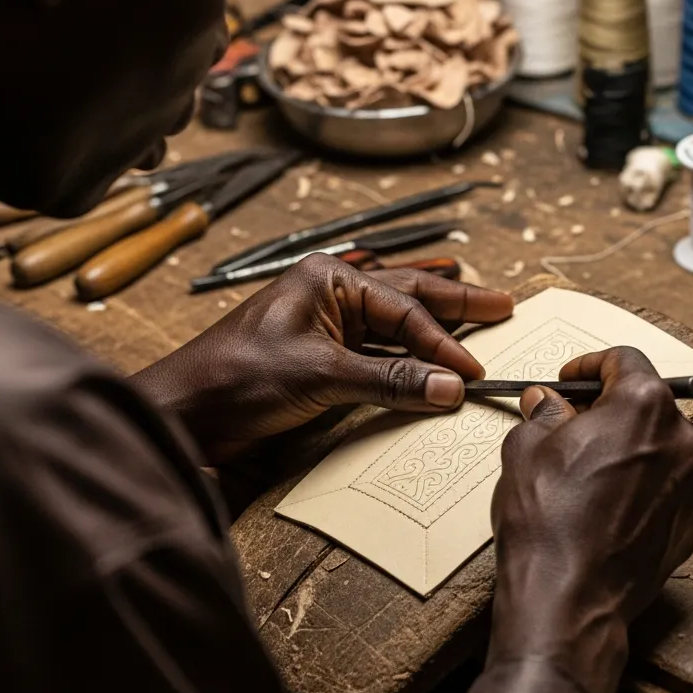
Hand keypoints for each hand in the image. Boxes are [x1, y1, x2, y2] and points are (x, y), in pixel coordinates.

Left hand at [133, 254, 513, 464]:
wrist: (187, 412)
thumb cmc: (239, 377)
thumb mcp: (322, 375)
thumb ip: (391, 379)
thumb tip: (451, 387)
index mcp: (329, 279)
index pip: (404, 308)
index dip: (445, 341)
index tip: (475, 371)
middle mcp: (331, 295)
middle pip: (408, 299)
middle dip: (457, 304)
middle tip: (504, 305)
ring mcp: (325, 326)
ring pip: (394, 325)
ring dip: (434, 331)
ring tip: (479, 320)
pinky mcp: (319, 359)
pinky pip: (376, 355)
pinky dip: (405, 360)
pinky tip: (428, 360)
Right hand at [490, 347, 692, 692]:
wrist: (569, 599)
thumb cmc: (548, 521)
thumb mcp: (526, 449)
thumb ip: (542, 414)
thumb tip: (545, 403)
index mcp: (644, 406)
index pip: (624, 360)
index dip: (589, 365)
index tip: (569, 380)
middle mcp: (682, 440)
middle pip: (646, 405)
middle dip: (607, 410)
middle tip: (569, 426)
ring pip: (657, 449)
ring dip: (626, 450)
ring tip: (583, 473)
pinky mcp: (691, 525)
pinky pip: (664, 489)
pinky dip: (638, 488)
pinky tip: (601, 507)